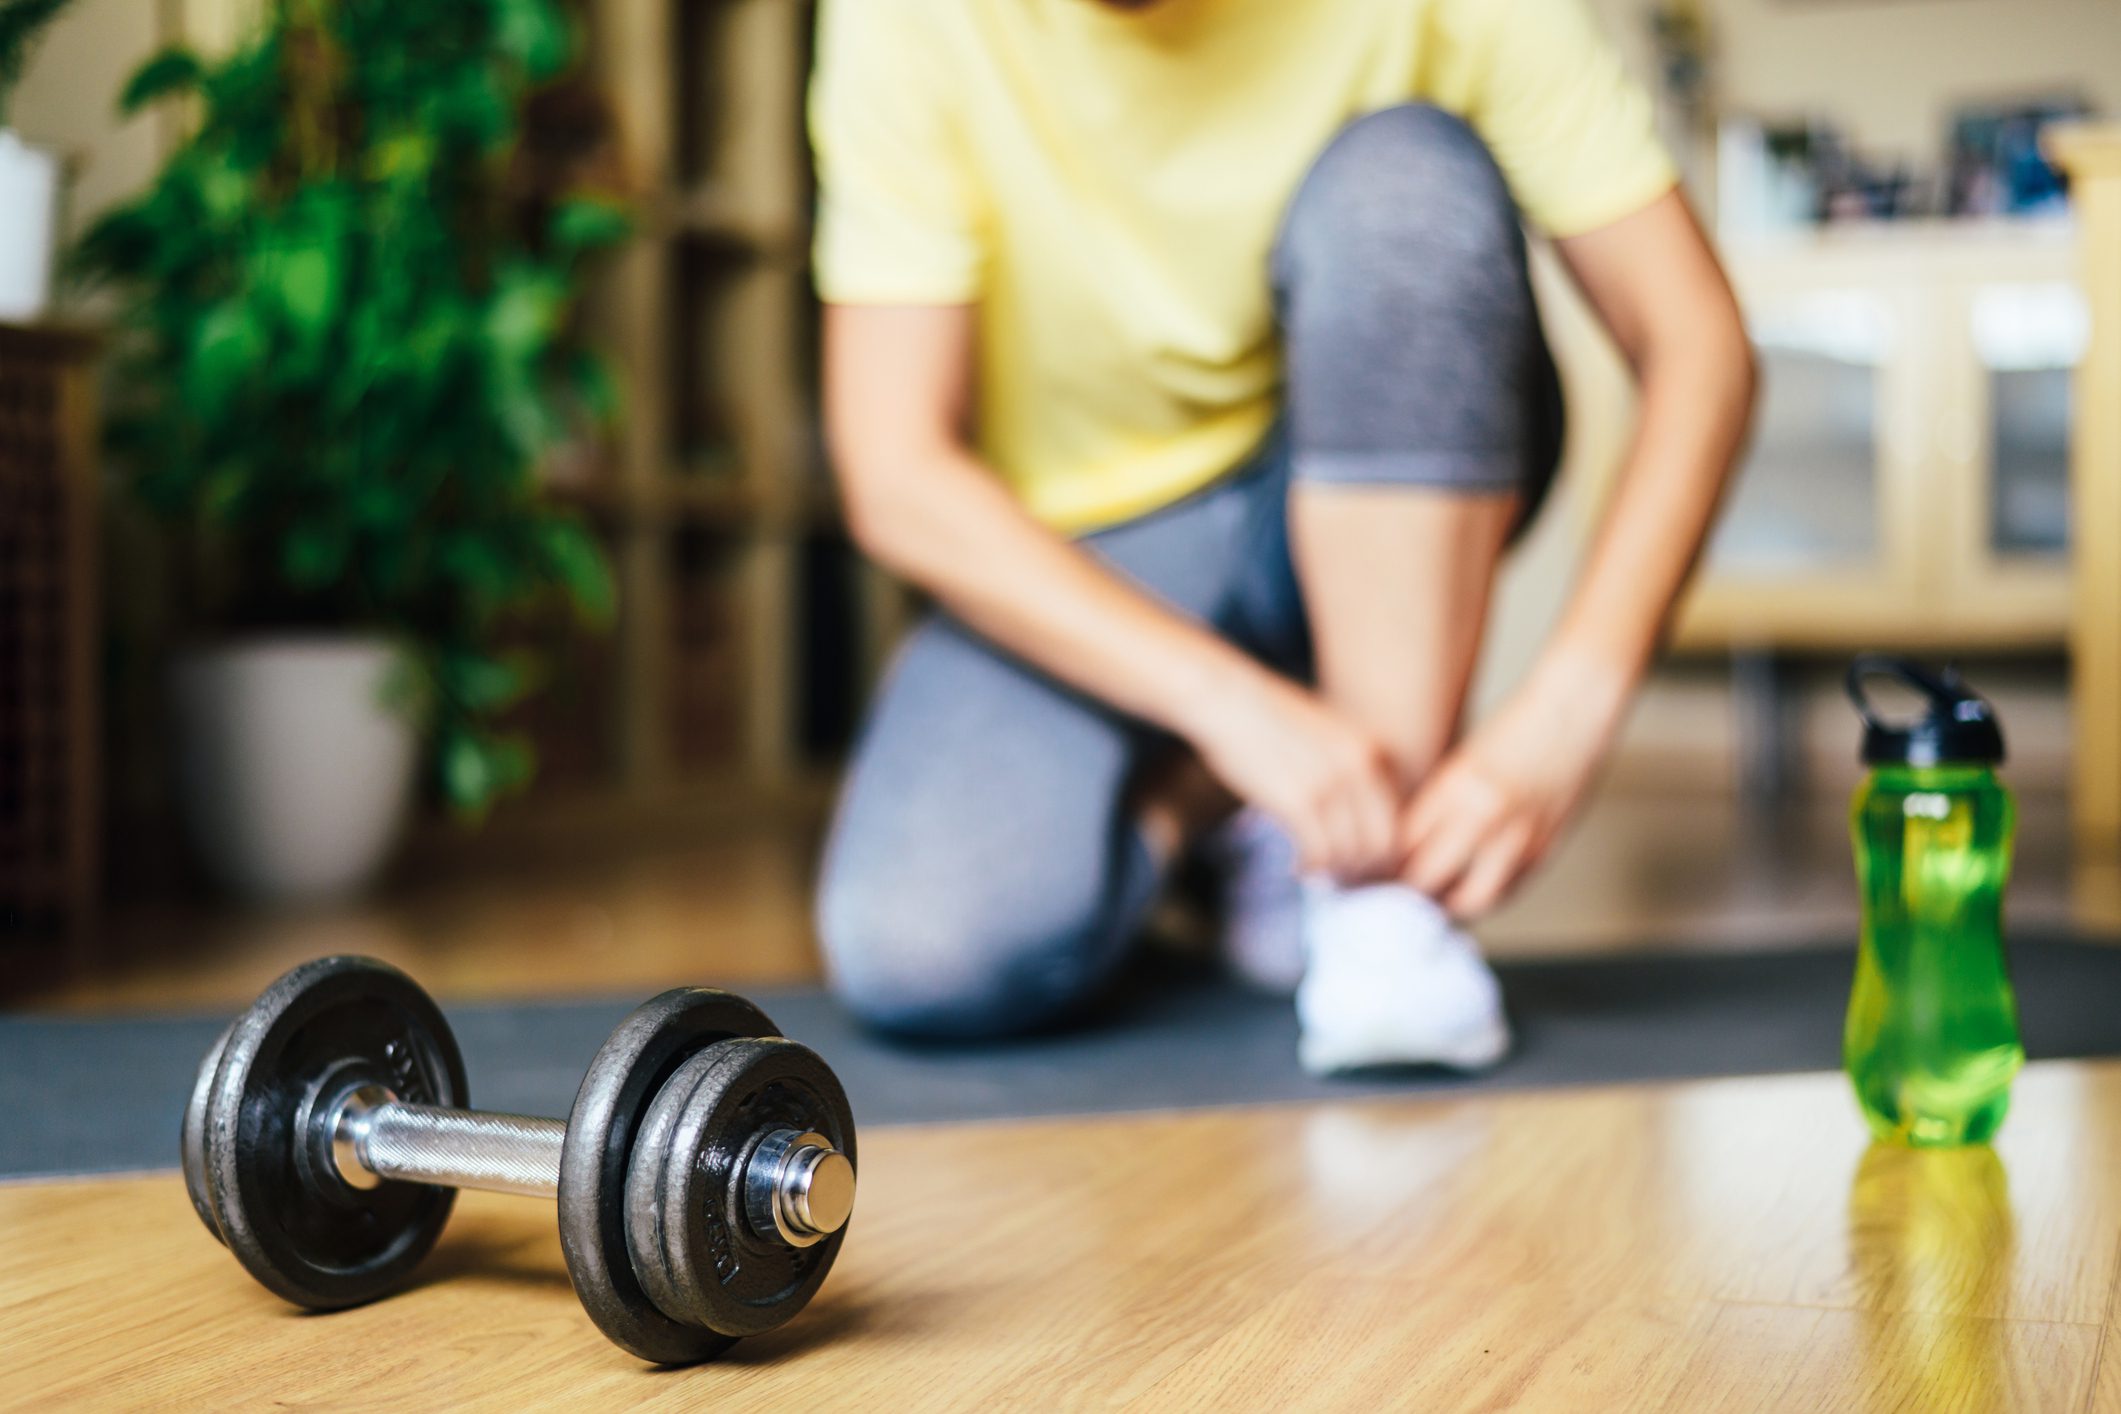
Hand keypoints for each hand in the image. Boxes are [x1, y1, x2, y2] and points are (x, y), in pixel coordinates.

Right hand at [1186, 668, 1401, 880]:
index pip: (1397, 820)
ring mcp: (1331, 785)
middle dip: (1362, 869)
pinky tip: (1295, 868)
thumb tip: (1354, 815)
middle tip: (1340, 878)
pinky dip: (1309, 869)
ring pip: (1351, 854)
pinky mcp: (1298, 801)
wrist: (1226, 698)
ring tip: (1315, 874)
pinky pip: (1319, 854)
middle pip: (1381, 844)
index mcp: (1372, 751)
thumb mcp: (1326, 734)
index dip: (1382, 852)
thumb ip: (1349, 768)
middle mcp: (1360, 769)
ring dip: (1334, 872)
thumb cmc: (1266, 717)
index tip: (1360, 864)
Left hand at [1401, 664, 1628, 918]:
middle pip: (1427, 879)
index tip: (1368, 872)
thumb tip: (1405, 850)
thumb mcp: (1462, 763)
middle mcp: (1486, 817)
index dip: (1381, 866)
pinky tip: (1468, 891)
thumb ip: (1436, 807)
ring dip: (1445, 904)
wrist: (1575, 713)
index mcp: (1456, 788)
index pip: (1402, 846)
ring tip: (1430, 901)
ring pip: (1469, 899)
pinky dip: (1483, 898)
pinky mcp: (1545, 850)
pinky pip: (1506, 893)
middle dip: (1403, 892)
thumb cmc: (1515, 730)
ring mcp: (1519, 838)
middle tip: (1389, 895)